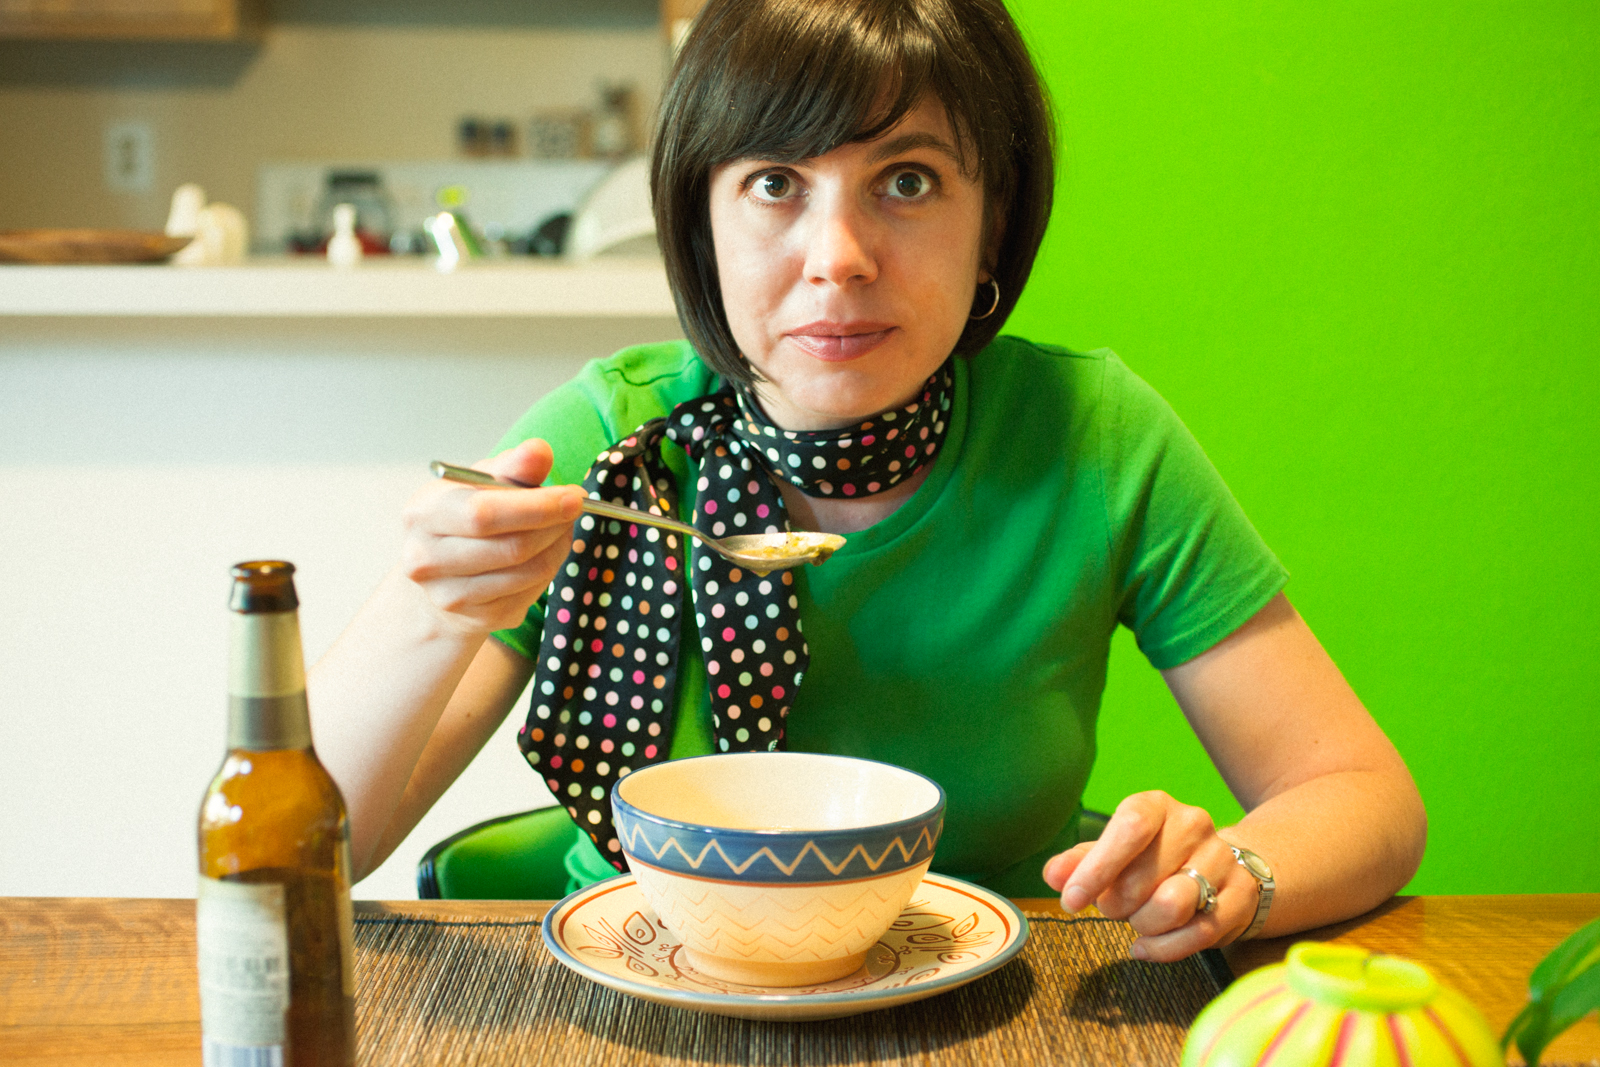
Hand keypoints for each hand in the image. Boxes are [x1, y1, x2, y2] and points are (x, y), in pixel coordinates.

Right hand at [399, 438, 584, 634]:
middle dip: (554, 525)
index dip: (536, 506)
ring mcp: (449, 595)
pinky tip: (546, 552)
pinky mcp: (477, 618)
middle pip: (511, 547)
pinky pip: (530, 593)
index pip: (484, 514)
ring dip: (558, 546)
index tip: (573, 496)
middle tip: (575, 508)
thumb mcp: (482, 482)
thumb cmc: (465, 518)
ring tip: (561, 527)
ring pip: (527, 571)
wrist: (441, 572)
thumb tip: (539, 451)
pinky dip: (549, 569)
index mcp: (423, 514)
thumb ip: (512, 467)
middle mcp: (426, 559)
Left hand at [1041, 791, 1256, 960]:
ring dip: (1142, 924)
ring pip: (1171, 906)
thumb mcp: (1113, 853)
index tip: (1071, 901)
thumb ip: (1079, 863)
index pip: (1130, 827)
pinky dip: (1163, 948)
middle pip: (1142, 877)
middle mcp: (1193, 825)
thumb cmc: (1154, 859)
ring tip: (1138, 920)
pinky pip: (1198, 934)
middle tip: (1113, 907)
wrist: (1224, 866)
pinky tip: (1147, 945)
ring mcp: (1222, 859)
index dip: (1097, 868)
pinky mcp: (1240, 896)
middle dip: (1115, 905)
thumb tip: (1052, 876)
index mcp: (1157, 806)